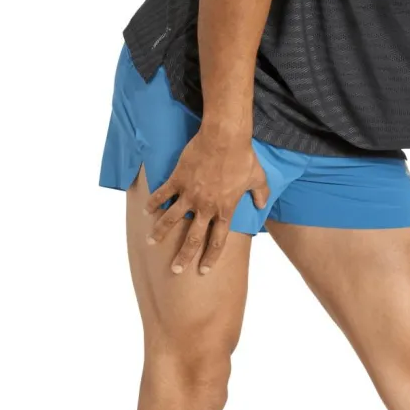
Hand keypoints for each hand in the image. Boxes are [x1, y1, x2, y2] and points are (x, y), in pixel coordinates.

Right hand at [145, 128, 269, 273]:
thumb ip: (261, 195)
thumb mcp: (259, 179)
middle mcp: (206, 207)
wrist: (225, 138)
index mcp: (225, 210)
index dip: (210, 258)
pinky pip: (163, 194)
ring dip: (160, 232)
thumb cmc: (243, 158)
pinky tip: (147, 211)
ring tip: (151, 242)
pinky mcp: (178, 179)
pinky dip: (154, 203)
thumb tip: (263, 204)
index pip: (217, 241)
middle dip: (183, 257)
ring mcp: (190, 194)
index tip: (203, 271)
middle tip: (175, 270)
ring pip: (171, 219)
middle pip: (193, 239)